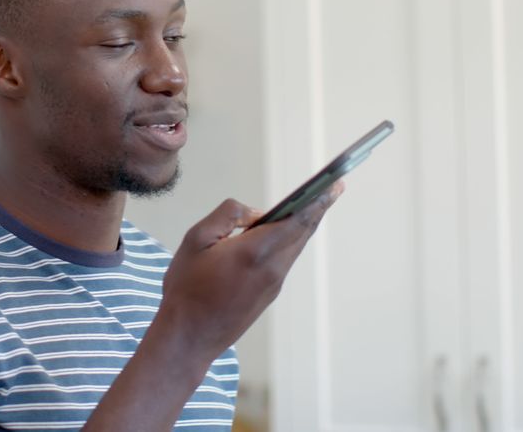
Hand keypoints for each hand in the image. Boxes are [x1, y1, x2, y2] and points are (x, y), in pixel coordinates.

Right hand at [154, 181, 343, 363]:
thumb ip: (228, 215)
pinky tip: (281, 233)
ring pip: (294, 247)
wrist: (188, 336)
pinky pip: (284, 260)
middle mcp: (272, 269)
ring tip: (310, 205)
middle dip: (318, 208)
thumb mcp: (196, 239)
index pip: (297, 220)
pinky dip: (289, 241)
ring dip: (303, 225)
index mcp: (256, 252)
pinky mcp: (269, 294)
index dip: (318, 200)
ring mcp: (273, 285)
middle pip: (302, 232)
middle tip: (334, 188)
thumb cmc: (187, 288)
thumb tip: (256, 213)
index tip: (335, 185)